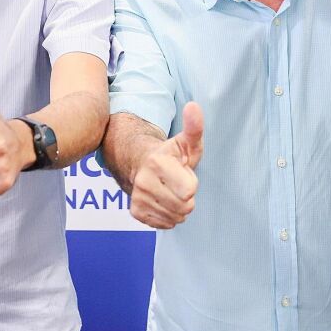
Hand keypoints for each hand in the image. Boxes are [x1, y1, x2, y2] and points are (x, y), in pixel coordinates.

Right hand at [129, 102, 203, 228]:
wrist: (140, 163)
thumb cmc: (170, 155)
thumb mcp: (186, 141)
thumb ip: (194, 126)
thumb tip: (194, 106)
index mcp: (157, 163)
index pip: (189, 191)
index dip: (191, 183)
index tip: (182, 172)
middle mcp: (144, 181)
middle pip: (184, 207)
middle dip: (187, 197)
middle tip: (177, 183)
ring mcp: (138, 197)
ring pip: (176, 217)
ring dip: (178, 207)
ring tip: (170, 191)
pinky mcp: (135, 211)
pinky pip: (164, 224)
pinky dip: (168, 216)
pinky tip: (163, 200)